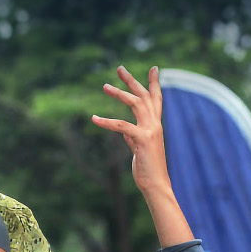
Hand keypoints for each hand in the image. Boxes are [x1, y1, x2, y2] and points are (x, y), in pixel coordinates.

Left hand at [91, 65, 172, 195]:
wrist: (156, 184)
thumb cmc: (147, 167)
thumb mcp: (139, 147)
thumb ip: (132, 136)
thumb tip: (124, 130)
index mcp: (156, 125)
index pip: (156, 99)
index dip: (154, 83)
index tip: (155, 68)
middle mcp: (155, 124)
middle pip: (144, 96)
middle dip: (132, 81)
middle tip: (119, 68)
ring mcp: (150, 130)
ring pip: (136, 104)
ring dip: (119, 94)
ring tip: (105, 86)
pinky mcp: (142, 139)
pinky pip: (122, 126)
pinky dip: (106, 121)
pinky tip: (94, 118)